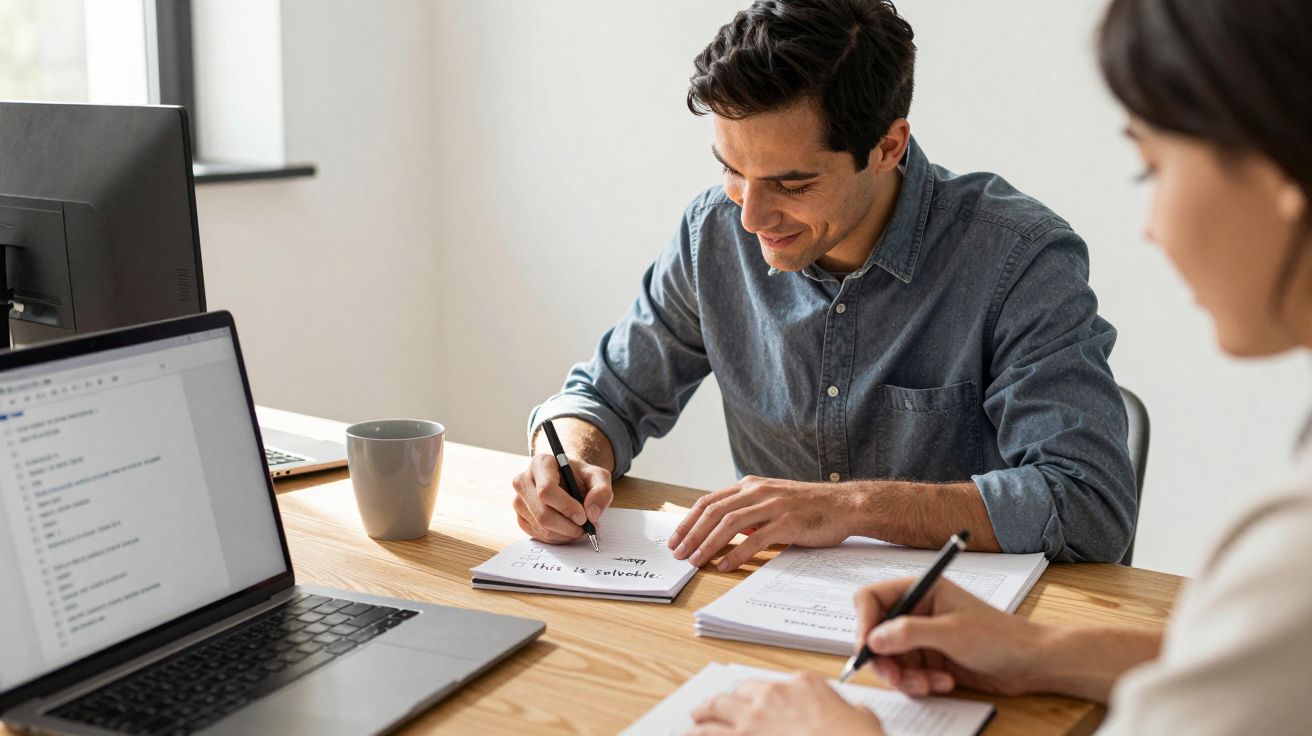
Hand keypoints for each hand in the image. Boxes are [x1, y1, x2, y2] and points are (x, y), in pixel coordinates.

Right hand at [511, 453, 612, 543]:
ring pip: (541, 527)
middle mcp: (523, 480)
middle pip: (542, 513)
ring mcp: (519, 500)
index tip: (583, 517)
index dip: (566, 507)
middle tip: (585, 529)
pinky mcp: (520, 517)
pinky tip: (567, 530)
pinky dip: (557, 538)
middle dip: (567, 527)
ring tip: (579, 528)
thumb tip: (591, 513)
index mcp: (541, 464)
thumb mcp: (598, 477)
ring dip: (565, 534)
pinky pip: (538, 535)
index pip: (546, 490)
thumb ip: (602, 491)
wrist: (568, 481)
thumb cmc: (581, 477)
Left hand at [667, 476, 856, 570]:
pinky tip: (724, 566)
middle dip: (691, 534)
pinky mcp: (788, 523)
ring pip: (729, 524)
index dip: (688, 521)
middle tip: (678, 554)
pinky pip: (755, 540)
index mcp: (751, 485)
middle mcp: (757, 491)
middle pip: (714, 512)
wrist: (844, 505)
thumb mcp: (772, 500)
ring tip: (695, 561)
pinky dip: (736, 554)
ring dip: (708, 544)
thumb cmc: (808, 506)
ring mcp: (773, 505)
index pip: (709, 501)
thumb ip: (748, 511)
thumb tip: (723, 530)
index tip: (675, 539)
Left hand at [686, 673, 883, 735]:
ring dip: (702, 717)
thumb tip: (847, 714)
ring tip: (695, 721)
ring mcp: (753, 721)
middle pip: (739, 693)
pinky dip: (698, 735)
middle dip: (724, 701)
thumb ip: (845, 710)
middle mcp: (772, 697)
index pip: (773, 686)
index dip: (762, 697)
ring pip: (715, 712)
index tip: (758, 704)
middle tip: (713, 708)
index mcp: (802, 685)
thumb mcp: (862, 718)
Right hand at [854, 577, 1044, 696]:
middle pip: (875, 634)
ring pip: (889, 660)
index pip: (872, 599)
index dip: (864, 622)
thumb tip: (874, 638)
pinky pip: (906, 675)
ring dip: (905, 677)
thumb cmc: (999, 636)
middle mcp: (916, 612)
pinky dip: (919, 684)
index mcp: (921, 590)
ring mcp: (921, 638)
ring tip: (929, 683)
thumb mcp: (952, 633)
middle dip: (884, 659)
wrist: (1029, 663)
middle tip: (896, 677)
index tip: (867, 647)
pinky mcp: (928, 660)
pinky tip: (943, 682)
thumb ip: (910, 633)